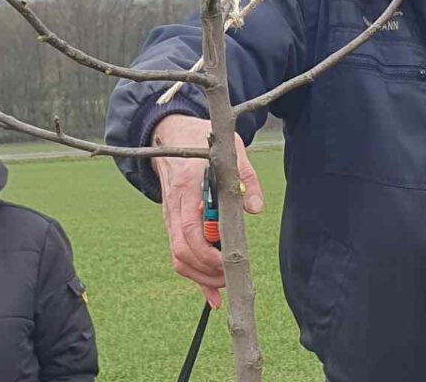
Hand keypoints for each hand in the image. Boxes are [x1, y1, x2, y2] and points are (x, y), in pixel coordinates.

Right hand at [150, 114, 263, 308]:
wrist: (170, 133)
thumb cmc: (202, 140)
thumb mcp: (231, 148)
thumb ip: (244, 177)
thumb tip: (255, 209)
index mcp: (189, 187)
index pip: (192, 228)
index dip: (209, 252)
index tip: (231, 261)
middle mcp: (175, 204)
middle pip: (182, 249)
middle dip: (206, 270)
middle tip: (230, 278)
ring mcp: (170, 215)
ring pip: (177, 256)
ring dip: (200, 277)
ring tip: (224, 284)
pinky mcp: (171, 222)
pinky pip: (177, 254)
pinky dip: (193, 276)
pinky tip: (211, 293)